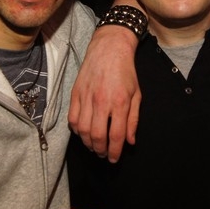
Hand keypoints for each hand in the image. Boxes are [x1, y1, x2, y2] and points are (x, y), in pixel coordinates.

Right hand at [69, 25, 140, 162]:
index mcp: (120, 102)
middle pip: (97, 136)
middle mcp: (101, 101)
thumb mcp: (137, 95)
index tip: (114, 159)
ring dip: (88, 143)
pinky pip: (73, 119)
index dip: (115, 151)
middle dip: (100, 151)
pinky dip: (77, 130)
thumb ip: (133, 120)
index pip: (116, 135)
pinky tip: (83, 132)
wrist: (109, 49)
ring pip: (83, 130)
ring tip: (94, 146)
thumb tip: (130, 141)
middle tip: (103, 154)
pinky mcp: (75, 94)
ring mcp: (86, 97)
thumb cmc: (125, 72)